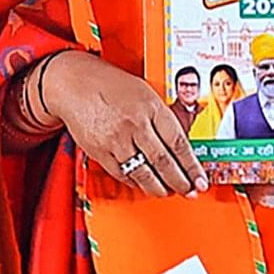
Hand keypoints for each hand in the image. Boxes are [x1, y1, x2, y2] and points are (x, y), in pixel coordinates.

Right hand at [39, 52, 203, 196]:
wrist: (73, 82)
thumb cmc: (111, 85)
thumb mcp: (144, 91)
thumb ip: (164, 116)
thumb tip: (185, 143)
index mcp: (151, 106)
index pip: (179, 143)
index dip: (192, 166)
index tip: (201, 180)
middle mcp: (134, 123)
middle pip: (164, 162)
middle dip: (181, 182)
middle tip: (190, 191)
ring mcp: (116, 140)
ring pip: (144, 174)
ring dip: (160, 188)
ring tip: (169, 191)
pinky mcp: (99, 152)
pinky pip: (123, 175)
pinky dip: (137, 183)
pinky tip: (145, 184)